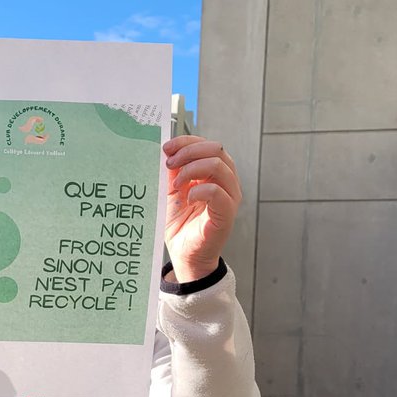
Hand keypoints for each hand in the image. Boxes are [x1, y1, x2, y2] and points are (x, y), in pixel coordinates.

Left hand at [162, 135, 241, 283]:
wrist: (183, 254)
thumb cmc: (180, 225)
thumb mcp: (171, 192)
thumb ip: (173, 172)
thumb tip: (167, 151)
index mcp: (215, 174)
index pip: (208, 145)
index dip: (187, 142)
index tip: (166, 148)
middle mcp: (227, 182)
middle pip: (217, 149)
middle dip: (189, 152)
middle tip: (170, 164)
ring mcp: (230, 197)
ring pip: (219, 166)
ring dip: (192, 170)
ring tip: (176, 186)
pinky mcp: (226, 214)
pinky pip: (217, 192)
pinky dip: (198, 191)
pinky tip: (187, 199)